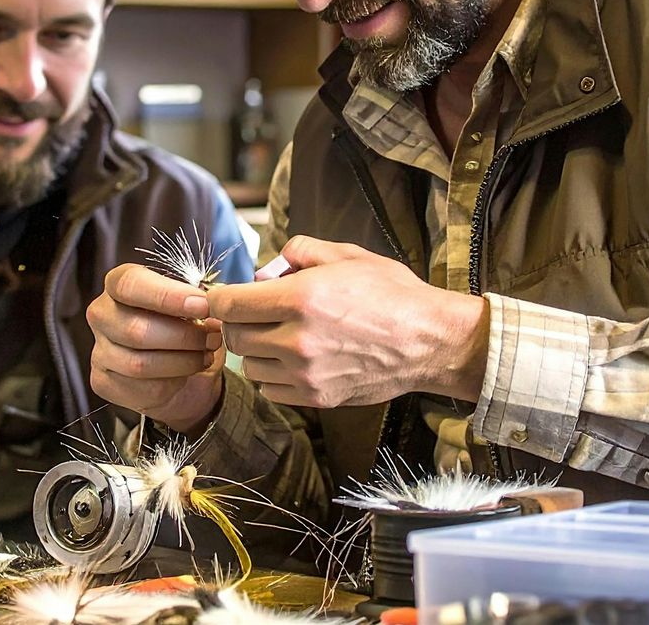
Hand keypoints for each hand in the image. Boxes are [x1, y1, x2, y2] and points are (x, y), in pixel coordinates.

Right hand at [86, 263, 224, 435]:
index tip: (202, 305)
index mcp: (118, 284)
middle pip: (137, 329)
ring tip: (206, 353)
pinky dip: (173, 383)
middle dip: (184, 335)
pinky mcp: (103, 383)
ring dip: (183, 361)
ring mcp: (99, 351)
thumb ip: (197, 298)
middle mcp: (102, 314)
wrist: (183, 373)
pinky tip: (186, 374)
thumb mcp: (194, 305)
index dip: (166, 295)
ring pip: (140, 363)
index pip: (129, 284)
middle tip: (213, 335)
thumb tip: (214, 300)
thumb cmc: (185, 327)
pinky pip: (142, 389)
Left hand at [209, 236, 488, 408]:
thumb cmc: (392, 294)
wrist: (429, 341)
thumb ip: (299, 250)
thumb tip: (269, 266)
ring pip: (249, 365)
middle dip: (237, 320)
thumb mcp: (347, 255)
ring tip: (279, 333)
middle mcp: (298, 339)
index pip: (229, 304)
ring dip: (255, 348)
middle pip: (234, 335)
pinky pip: (270, 388)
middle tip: (255, 311)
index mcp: (302, 298)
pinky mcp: (316, 397)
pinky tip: (293, 357)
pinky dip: (272, 374)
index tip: (223, 296)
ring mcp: (306, 374)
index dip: (219, 298)